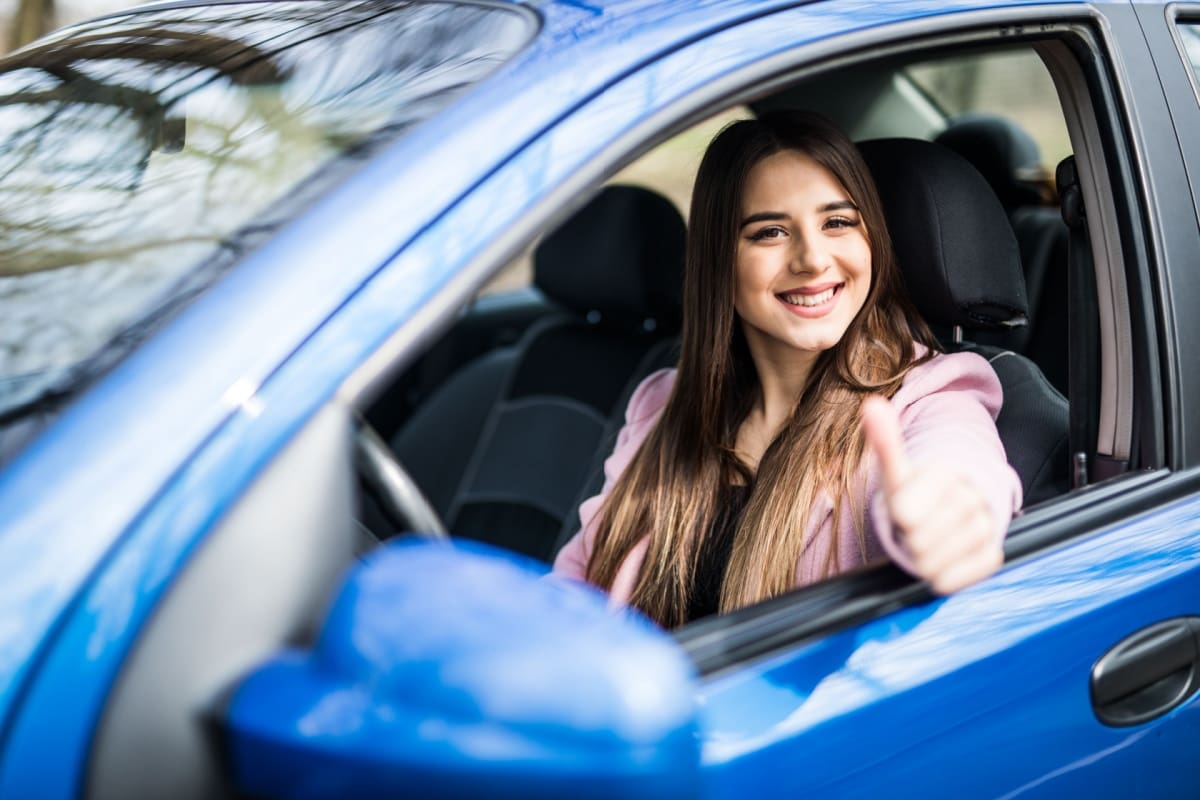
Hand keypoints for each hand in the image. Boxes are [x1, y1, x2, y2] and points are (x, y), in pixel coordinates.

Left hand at [860, 395, 1003, 593]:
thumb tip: (871, 405)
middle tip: (916, 525)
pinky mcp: (991, 556)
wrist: (948, 513)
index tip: (905, 507)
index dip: (899, 515)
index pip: (906, 512)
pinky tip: (942, 557)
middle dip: (908, 537)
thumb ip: (885, 440)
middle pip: (917, 539)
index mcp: (946, 473)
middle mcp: (972, 498)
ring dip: (921, 558)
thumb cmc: (915, 494)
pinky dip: (939, 575)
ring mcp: (985, 527)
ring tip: (928, 539)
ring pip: (932, 562)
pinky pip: (951, 579)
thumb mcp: (897, 471)